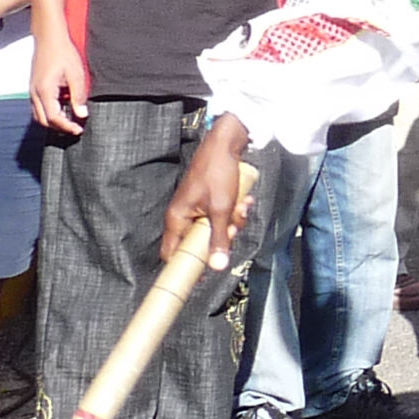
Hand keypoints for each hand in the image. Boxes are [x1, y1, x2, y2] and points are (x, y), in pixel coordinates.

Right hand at [30, 24, 87, 133]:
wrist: (49, 38)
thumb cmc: (63, 53)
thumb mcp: (76, 75)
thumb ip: (78, 96)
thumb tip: (82, 114)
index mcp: (44, 91)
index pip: (53, 118)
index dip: (66, 126)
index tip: (79, 129)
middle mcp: (35, 93)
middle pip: (43, 120)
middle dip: (59, 127)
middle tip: (76, 127)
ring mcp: (32, 90)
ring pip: (39, 114)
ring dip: (54, 120)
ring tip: (71, 119)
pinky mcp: (34, 87)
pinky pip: (39, 106)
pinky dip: (50, 111)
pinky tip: (64, 107)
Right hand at [163, 115, 252, 271]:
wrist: (226, 145)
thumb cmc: (218, 173)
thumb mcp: (221, 209)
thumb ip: (218, 239)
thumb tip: (217, 267)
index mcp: (177, 220)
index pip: (173, 254)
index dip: (188, 266)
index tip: (206, 274)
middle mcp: (183, 216)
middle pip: (201, 242)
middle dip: (222, 236)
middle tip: (234, 226)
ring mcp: (196, 208)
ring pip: (216, 228)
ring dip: (233, 221)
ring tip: (243, 206)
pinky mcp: (209, 201)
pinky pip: (222, 215)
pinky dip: (235, 210)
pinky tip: (246, 200)